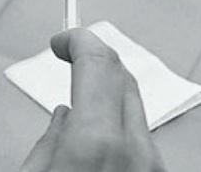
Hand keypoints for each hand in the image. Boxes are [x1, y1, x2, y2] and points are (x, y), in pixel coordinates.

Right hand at [20, 29, 166, 171]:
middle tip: (73, 56)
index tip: (64, 40)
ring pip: (136, 110)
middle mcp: (135, 152)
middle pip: (123, 80)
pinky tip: (102, 136)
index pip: (98, 62)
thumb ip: (48, 141)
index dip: (78, 41)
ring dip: (109, 96)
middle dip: (96, 61)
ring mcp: (152, 166)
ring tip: (82, 102)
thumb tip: (61, 122)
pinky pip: (143, 138)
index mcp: (96, 142)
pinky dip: (120, 126)